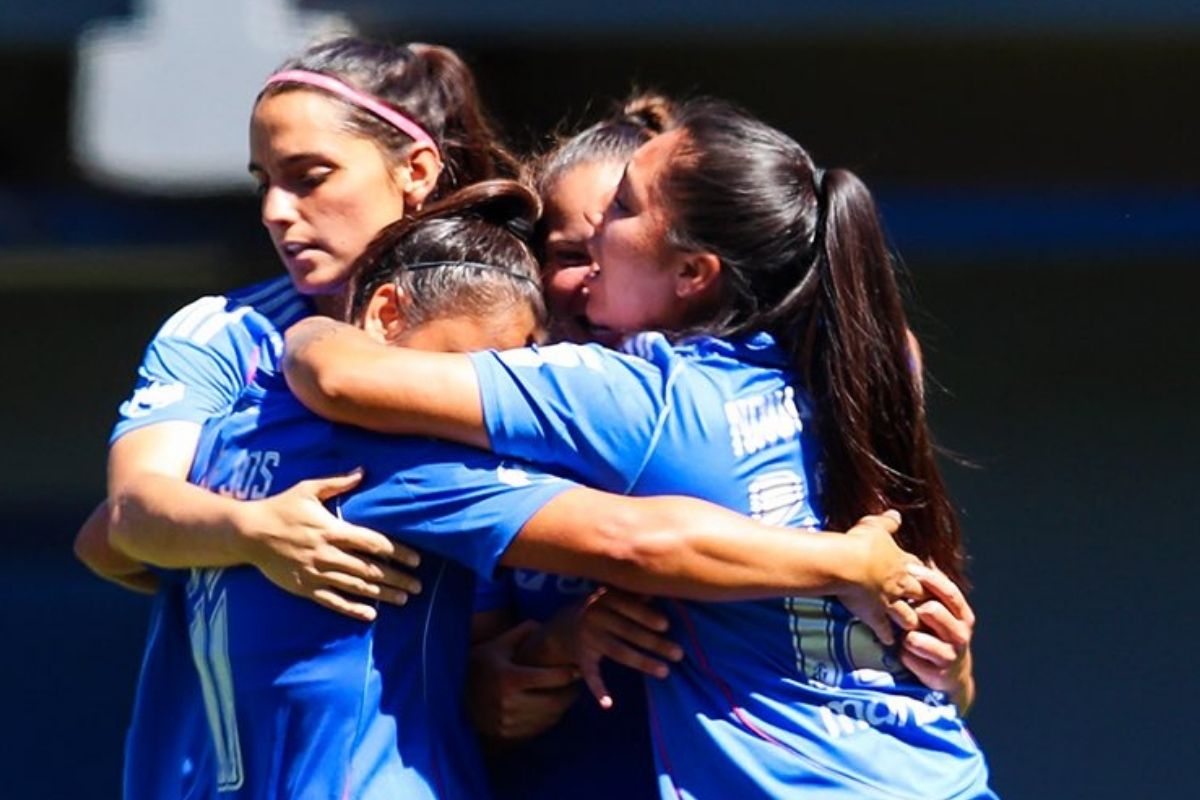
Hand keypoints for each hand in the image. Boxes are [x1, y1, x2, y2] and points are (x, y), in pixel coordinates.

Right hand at [239, 470, 421, 620]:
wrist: (247, 533)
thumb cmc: (280, 508)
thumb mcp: (307, 489)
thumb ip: (337, 483)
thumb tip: (363, 471)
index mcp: (331, 530)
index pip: (372, 543)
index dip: (397, 552)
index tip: (417, 559)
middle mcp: (327, 554)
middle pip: (369, 569)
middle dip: (396, 577)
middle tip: (418, 585)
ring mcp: (316, 573)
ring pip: (355, 587)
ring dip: (381, 594)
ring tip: (404, 598)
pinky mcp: (304, 588)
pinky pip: (332, 602)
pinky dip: (352, 609)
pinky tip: (370, 615)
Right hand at [466, 620, 580, 740]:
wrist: (450, 698)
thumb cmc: (477, 666)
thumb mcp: (496, 646)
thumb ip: (521, 633)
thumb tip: (542, 625)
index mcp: (509, 678)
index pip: (552, 678)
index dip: (570, 673)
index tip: (579, 668)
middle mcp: (510, 703)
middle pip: (556, 702)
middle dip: (571, 693)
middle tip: (577, 683)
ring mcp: (509, 722)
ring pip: (550, 718)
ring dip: (562, 707)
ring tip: (565, 694)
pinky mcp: (508, 735)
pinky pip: (539, 729)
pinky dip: (549, 719)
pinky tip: (550, 707)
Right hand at [548, 588, 682, 710]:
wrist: (562, 625)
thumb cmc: (601, 608)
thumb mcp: (612, 595)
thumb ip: (634, 594)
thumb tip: (662, 586)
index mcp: (604, 598)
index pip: (628, 607)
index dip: (646, 616)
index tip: (666, 625)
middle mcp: (593, 616)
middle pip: (628, 631)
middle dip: (654, 643)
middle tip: (679, 654)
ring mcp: (586, 638)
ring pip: (618, 652)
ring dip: (642, 662)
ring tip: (665, 672)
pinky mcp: (581, 658)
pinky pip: (591, 675)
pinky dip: (598, 690)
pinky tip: (608, 704)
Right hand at [837, 510, 926, 645]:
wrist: (845, 564)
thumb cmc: (860, 543)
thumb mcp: (875, 526)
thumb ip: (887, 522)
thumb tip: (896, 513)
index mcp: (902, 563)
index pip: (921, 570)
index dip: (926, 575)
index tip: (929, 580)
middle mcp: (900, 584)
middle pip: (922, 596)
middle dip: (927, 602)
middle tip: (930, 608)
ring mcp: (888, 602)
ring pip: (909, 616)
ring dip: (912, 622)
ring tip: (915, 629)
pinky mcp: (874, 615)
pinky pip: (884, 629)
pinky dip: (888, 636)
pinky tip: (890, 642)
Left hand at [900, 565, 975, 712]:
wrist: (951, 675)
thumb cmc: (941, 634)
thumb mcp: (944, 611)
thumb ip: (935, 589)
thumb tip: (924, 556)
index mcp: (962, 614)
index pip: (948, 591)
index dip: (929, 579)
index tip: (908, 568)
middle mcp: (960, 633)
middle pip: (933, 610)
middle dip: (913, 607)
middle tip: (901, 605)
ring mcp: (950, 653)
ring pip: (917, 637)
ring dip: (906, 633)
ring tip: (904, 634)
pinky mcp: (937, 672)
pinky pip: (909, 656)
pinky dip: (903, 652)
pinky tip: (903, 652)